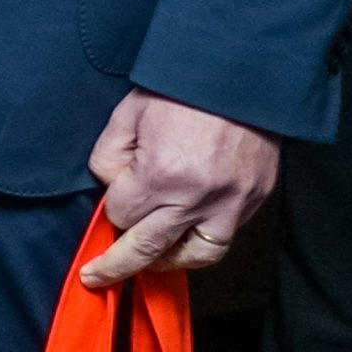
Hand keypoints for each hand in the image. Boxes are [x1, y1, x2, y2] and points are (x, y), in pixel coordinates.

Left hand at [81, 89, 282, 285]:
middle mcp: (197, 197)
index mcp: (161, 174)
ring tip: (149, 258)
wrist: (242, 74)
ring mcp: (231, 203)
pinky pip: (225, 237)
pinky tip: (184, 234)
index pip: (121, 215)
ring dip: (169, 260)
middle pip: (150, 250)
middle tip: (97, 278)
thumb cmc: (180, 91)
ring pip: (196, 256)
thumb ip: (110, 157)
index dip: (113, 206)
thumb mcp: (127, 116)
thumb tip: (111, 187)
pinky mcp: (254, 200)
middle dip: (118, 266)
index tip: (114, 194)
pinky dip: (201, 241)